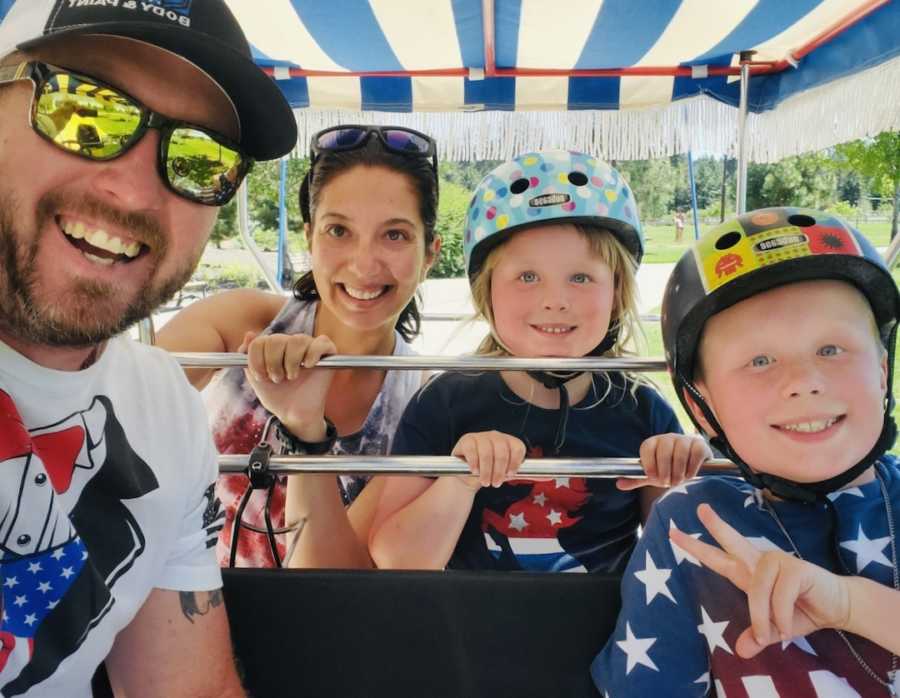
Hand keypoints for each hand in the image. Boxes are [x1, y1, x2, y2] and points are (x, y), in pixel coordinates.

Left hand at [242, 331, 336, 439]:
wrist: (294, 413)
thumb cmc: (277, 395)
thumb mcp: (257, 378)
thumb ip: (248, 358)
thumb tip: (249, 335)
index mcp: (274, 346)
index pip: (260, 341)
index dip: (257, 360)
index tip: (261, 377)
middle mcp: (291, 343)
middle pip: (277, 340)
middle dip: (273, 363)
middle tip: (278, 379)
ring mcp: (309, 346)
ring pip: (297, 340)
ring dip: (291, 362)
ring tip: (292, 377)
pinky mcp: (327, 353)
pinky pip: (321, 343)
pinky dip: (313, 354)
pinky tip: (308, 366)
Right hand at [451, 431, 526, 488]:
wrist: (467, 474)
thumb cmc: (490, 471)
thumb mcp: (506, 473)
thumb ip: (525, 474)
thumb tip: (548, 477)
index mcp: (508, 441)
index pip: (517, 447)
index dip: (515, 462)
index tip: (510, 475)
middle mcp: (496, 436)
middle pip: (502, 450)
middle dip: (499, 470)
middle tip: (496, 483)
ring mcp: (481, 437)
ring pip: (487, 452)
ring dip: (486, 470)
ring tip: (485, 481)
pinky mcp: (467, 440)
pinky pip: (472, 450)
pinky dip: (474, 463)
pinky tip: (475, 471)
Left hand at [617, 433, 710, 490]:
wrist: (690, 466)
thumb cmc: (668, 470)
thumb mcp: (652, 475)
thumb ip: (637, 479)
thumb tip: (619, 484)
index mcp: (654, 443)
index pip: (647, 447)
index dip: (648, 463)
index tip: (651, 477)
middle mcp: (668, 438)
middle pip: (664, 449)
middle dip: (665, 470)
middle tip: (667, 483)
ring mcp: (684, 439)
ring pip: (680, 451)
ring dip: (679, 470)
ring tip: (678, 481)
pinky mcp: (699, 444)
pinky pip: (696, 453)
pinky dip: (692, 467)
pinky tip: (689, 475)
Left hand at [669, 503, 850, 657]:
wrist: (838, 607)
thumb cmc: (802, 612)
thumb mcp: (774, 629)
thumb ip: (756, 636)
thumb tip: (740, 652)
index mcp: (749, 572)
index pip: (718, 557)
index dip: (696, 547)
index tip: (673, 533)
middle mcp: (760, 562)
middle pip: (733, 541)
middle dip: (716, 526)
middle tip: (699, 509)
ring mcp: (778, 562)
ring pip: (756, 589)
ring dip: (762, 617)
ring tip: (772, 635)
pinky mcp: (796, 569)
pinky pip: (779, 597)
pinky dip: (782, 617)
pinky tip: (789, 627)